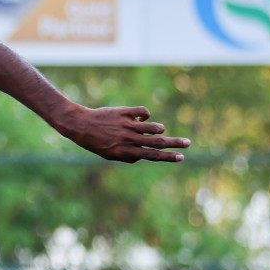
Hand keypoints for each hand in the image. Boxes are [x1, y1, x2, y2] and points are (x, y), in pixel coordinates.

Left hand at [56, 104, 190, 163]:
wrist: (80, 126)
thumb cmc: (96, 142)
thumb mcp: (110, 155)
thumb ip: (128, 156)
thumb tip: (146, 154)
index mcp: (126, 152)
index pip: (151, 156)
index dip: (168, 157)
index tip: (181, 158)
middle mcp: (128, 139)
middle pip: (157, 142)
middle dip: (174, 143)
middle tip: (189, 143)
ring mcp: (127, 125)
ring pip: (152, 127)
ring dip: (159, 129)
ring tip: (160, 130)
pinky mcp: (124, 112)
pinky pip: (143, 112)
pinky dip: (146, 114)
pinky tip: (143, 117)